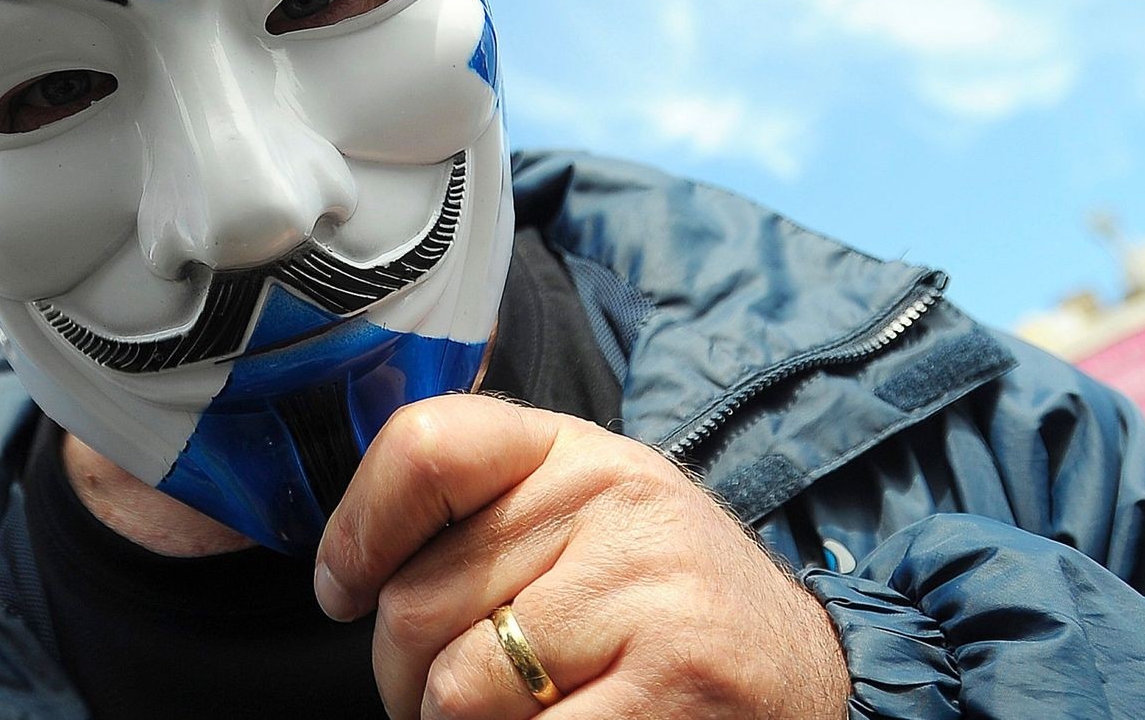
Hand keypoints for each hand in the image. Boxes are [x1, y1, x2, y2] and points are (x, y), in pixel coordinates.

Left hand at [314, 395, 850, 718]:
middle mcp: (612, 501)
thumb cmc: (655, 602)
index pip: (425, 449)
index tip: (343, 589)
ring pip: (458, 691)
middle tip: (447, 698)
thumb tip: (344, 569)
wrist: (801, 672)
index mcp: (573, 451)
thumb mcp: (579, 519)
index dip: (356, 532)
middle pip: (416, 602)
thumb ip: (483, 512)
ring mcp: (648, 593)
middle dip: (405, 678)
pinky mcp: (674, 684)